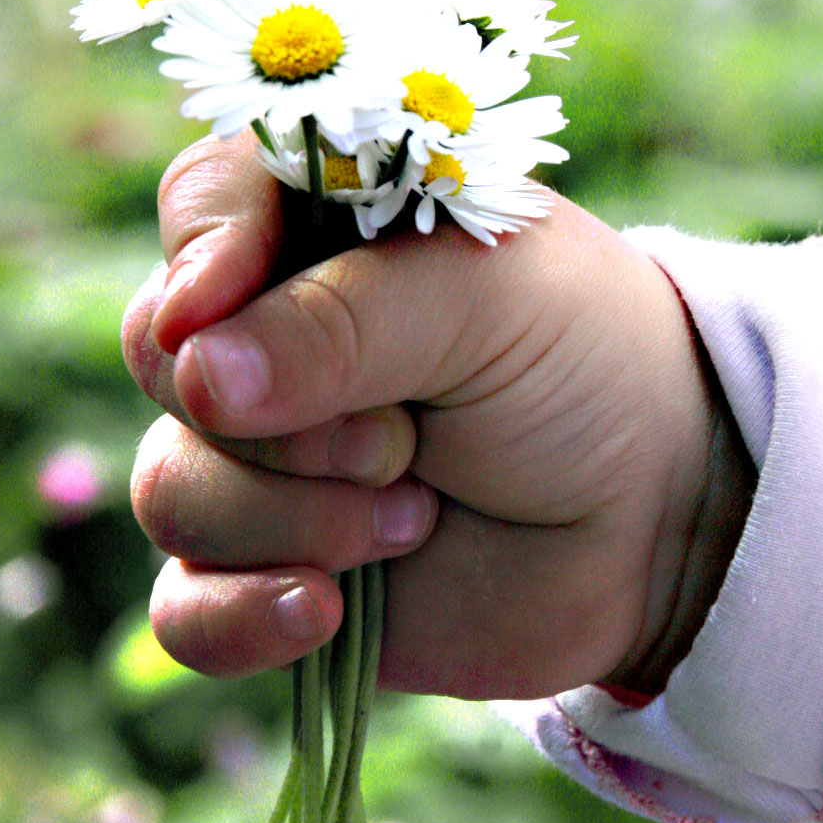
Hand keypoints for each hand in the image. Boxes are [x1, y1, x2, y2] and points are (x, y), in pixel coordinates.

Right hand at [122, 133, 749, 699]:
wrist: (660, 519)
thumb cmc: (583, 365)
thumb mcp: (487, 304)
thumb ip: (343, 324)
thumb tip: (196, 373)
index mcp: (321, 228)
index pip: (200, 205)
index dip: (201, 257)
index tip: (223, 303)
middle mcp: (271, 336)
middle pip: (163, 361)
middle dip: (284, 417)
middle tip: (405, 434)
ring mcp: (263, 458)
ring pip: (171, 488)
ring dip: (297, 515)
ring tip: (417, 512)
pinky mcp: (271, 569)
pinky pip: (182, 606)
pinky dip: (238, 617)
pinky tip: (324, 612)